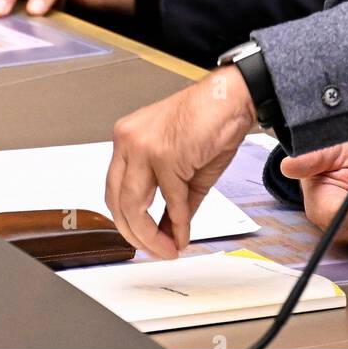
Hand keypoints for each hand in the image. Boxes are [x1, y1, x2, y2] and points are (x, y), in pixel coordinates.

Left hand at [106, 65, 255, 257]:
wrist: (232, 98)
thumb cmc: (211, 122)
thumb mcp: (184, 168)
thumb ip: (173, 203)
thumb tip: (168, 235)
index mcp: (128, 139)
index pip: (115, 189)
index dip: (128, 221)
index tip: (144, 238)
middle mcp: (128, 140)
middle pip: (117, 201)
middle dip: (136, 234)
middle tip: (156, 250)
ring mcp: (143, 147)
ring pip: (133, 206)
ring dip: (151, 236)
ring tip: (167, 249)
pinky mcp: (163, 155)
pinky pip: (170, 200)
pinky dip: (179, 223)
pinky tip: (183, 233)